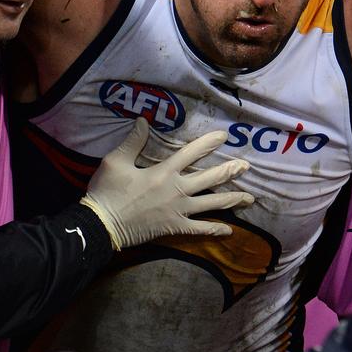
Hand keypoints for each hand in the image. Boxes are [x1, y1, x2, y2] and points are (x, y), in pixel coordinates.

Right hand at [81, 118, 253, 248]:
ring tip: (249, 197)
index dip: (208, 143)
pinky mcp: (174, 227)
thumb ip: (133, 141)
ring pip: (211, 204)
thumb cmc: (108, 191)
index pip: (191, 153)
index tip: (224, 136)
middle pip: (209, 178)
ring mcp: (178, 210)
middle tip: (246, 167)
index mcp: (164, 172)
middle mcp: (177, 190)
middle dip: (229, 171)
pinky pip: (199, 230)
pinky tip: (230, 230)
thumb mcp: (116, 161)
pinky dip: (215, 230)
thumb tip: (143, 120)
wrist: (102, 225)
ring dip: (231, 199)